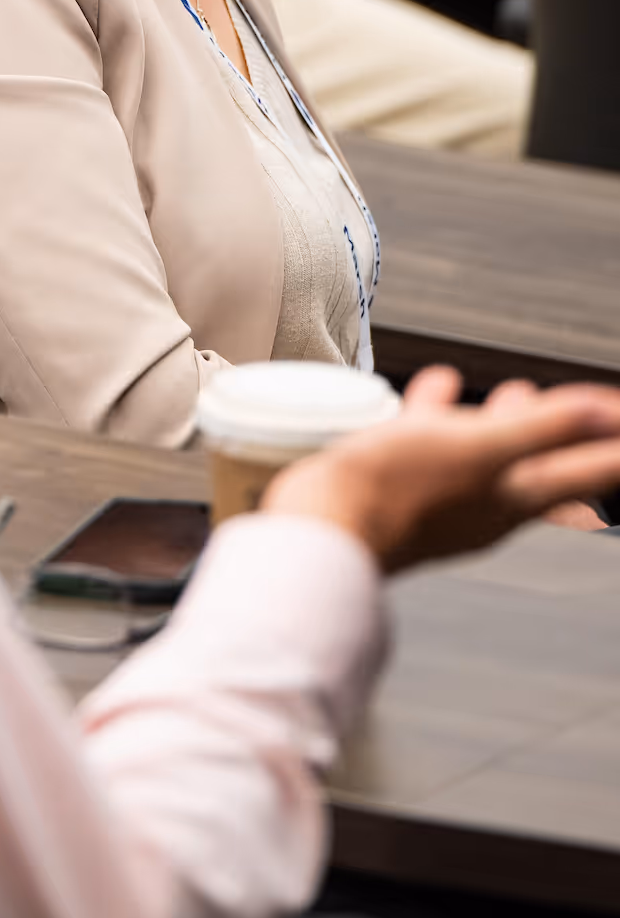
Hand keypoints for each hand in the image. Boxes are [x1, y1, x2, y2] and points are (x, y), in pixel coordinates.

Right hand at [260, 366, 619, 571]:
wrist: (325, 527)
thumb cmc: (396, 492)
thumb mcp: (476, 450)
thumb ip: (541, 430)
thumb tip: (603, 412)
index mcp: (514, 495)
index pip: (584, 467)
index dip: (611, 439)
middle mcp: (487, 502)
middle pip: (542, 463)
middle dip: (565, 433)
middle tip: (587, 409)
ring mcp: (447, 498)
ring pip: (489, 453)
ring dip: (503, 420)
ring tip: (507, 390)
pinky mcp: (407, 487)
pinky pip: (439, 446)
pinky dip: (446, 415)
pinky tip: (434, 390)